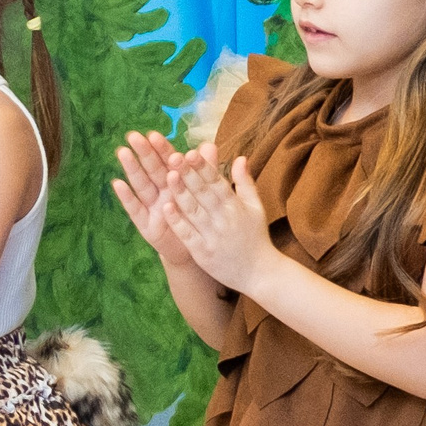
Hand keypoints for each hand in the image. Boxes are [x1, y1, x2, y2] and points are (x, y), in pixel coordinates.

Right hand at [112, 131, 198, 268]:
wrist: (196, 248)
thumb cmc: (198, 216)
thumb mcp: (204, 193)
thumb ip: (206, 169)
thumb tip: (209, 145)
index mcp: (177, 181)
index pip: (168, 161)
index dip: (161, 148)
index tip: (153, 134)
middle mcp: (162, 191)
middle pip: (152, 169)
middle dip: (143, 153)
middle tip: (133, 136)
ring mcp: (152, 207)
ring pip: (142, 185)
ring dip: (132, 169)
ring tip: (123, 152)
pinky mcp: (146, 225)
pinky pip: (135, 210)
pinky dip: (127, 197)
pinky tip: (117, 183)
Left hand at [161, 147, 275, 292]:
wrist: (260, 274)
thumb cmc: (256, 237)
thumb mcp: (256, 207)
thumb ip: (245, 182)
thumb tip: (240, 157)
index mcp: (236, 206)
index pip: (217, 182)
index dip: (204, 167)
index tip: (191, 152)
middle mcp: (224, 219)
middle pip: (203, 193)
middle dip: (188, 174)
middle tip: (173, 156)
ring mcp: (212, 236)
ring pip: (194, 211)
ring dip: (180, 193)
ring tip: (167, 175)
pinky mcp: (203, 253)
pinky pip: (188, 234)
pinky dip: (177, 221)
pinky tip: (165, 207)